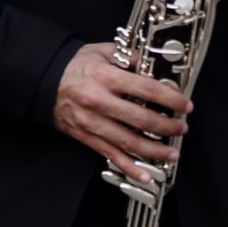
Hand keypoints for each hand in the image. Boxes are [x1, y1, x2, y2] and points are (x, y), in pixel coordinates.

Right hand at [53, 43, 190, 181]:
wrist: (43, 80)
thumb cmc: (73, 66)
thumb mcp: (100, 51)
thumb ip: (128, 57)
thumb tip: (153, 65)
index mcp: (104, 76)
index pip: (146, 89)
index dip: (170, 99)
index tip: (185, 105)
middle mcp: (98, 100)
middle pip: (142, 120)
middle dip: (168, 127)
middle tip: (181, 128)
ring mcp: (91, 121)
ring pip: (129, 142)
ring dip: (155, 151)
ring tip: (172, 153)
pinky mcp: (85, 135)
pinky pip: (110, 154)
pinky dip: (129, 167)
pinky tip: (145, 175)